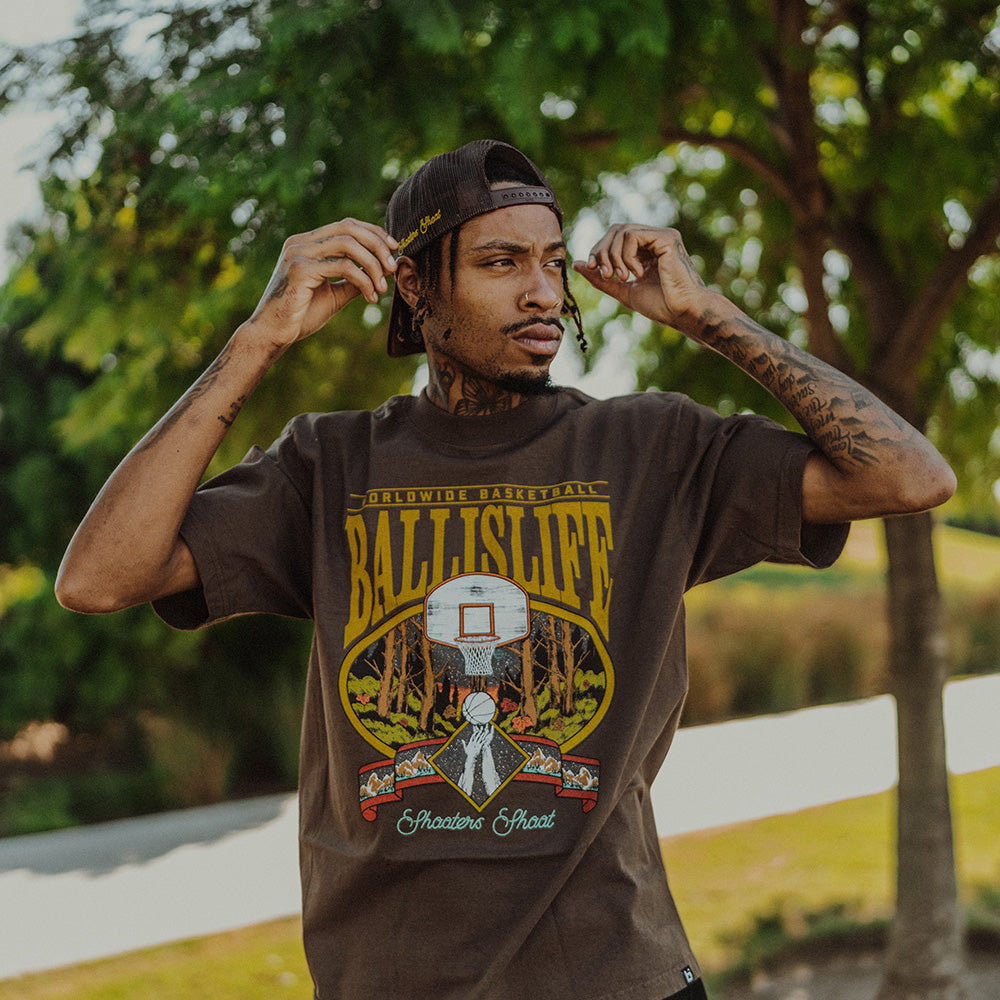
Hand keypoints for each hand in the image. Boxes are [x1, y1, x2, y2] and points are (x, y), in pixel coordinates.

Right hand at [247, 218, 398, 349]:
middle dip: (377, 244)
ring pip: (348, 244)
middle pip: (349, 227)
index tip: (394, 249)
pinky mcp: (300, 269)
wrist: (272, 334)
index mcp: (306, 243)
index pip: (346, 225)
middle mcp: (300, 242)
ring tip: (384, 286)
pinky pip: (343, 267)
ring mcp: (298, 253)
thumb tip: (382, 272)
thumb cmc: (300, 316)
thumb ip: (354, 281)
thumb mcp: (334, 294)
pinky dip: (363, 280)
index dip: (373, 232)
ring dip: (373, 264)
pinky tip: (371, 297)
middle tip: (393, 267)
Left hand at [572, 224, 712, 332]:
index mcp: (646, 250)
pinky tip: (637, 274)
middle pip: (615, 229)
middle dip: (602, 250)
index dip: (598, 250)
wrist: (681, 313)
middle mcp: (655, 238)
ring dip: (613, 255)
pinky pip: (632, 235)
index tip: (592, 269)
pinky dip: (626, 255)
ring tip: (622, 277)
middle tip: (604, 273)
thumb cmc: (660, 305)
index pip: (614, 237)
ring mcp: (662, 236)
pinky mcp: (667, 238)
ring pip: (622, 230)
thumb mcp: (623, 290)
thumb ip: (601, 278)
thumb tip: (576, 264)